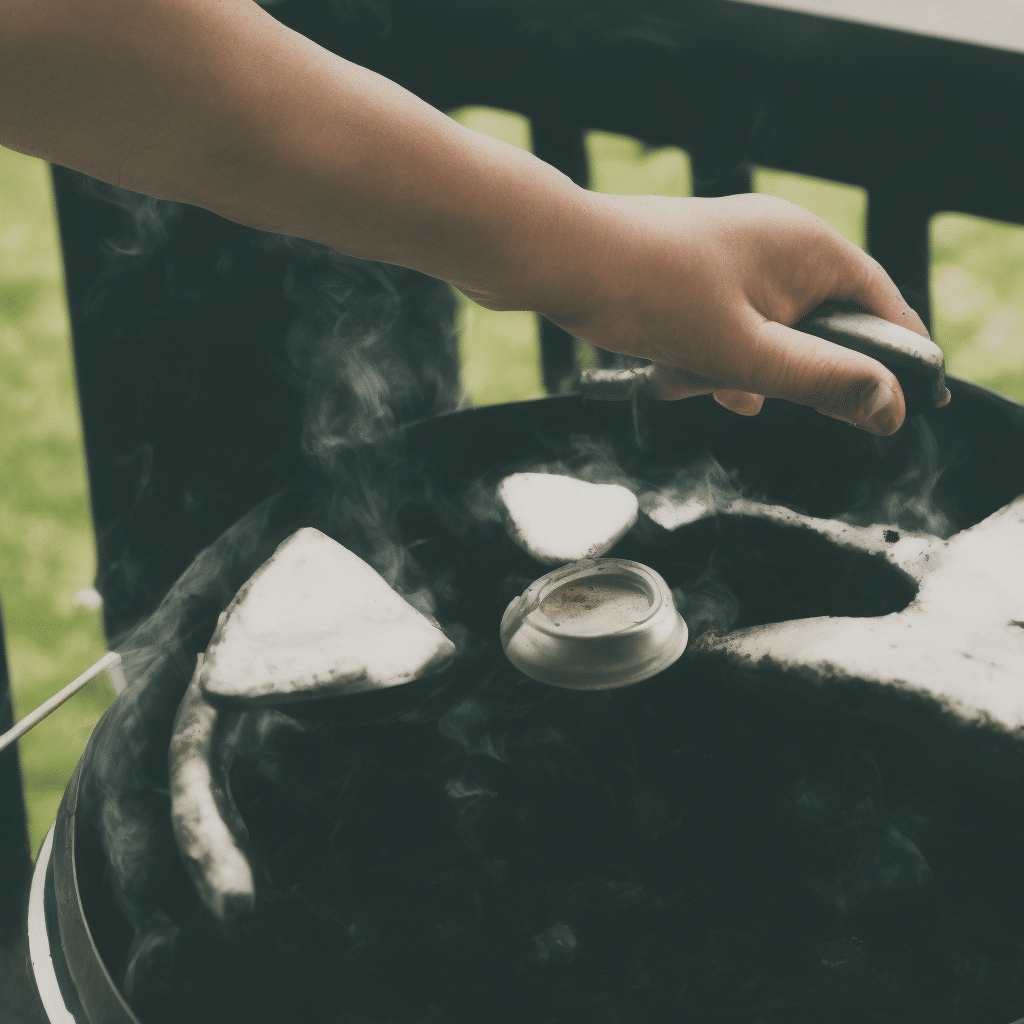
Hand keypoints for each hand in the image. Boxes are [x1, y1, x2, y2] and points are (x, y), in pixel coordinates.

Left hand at [535, 192, 930, 434]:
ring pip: (764, 339)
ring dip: (730, 373)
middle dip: (780, 374)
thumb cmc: (653, 296)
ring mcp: (735, 258)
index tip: (896, 407)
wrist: (563, 261)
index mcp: (808, 248)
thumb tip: (890, 407)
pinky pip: (723, 331)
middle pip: (819, 329)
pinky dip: (703, 359)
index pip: (881, 305)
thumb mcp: (746, 354)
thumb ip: (821, 381)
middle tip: (746, 391)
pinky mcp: (697, 275)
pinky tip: (669, 370)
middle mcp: (778, 244)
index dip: (892, 359)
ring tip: (688, 375)